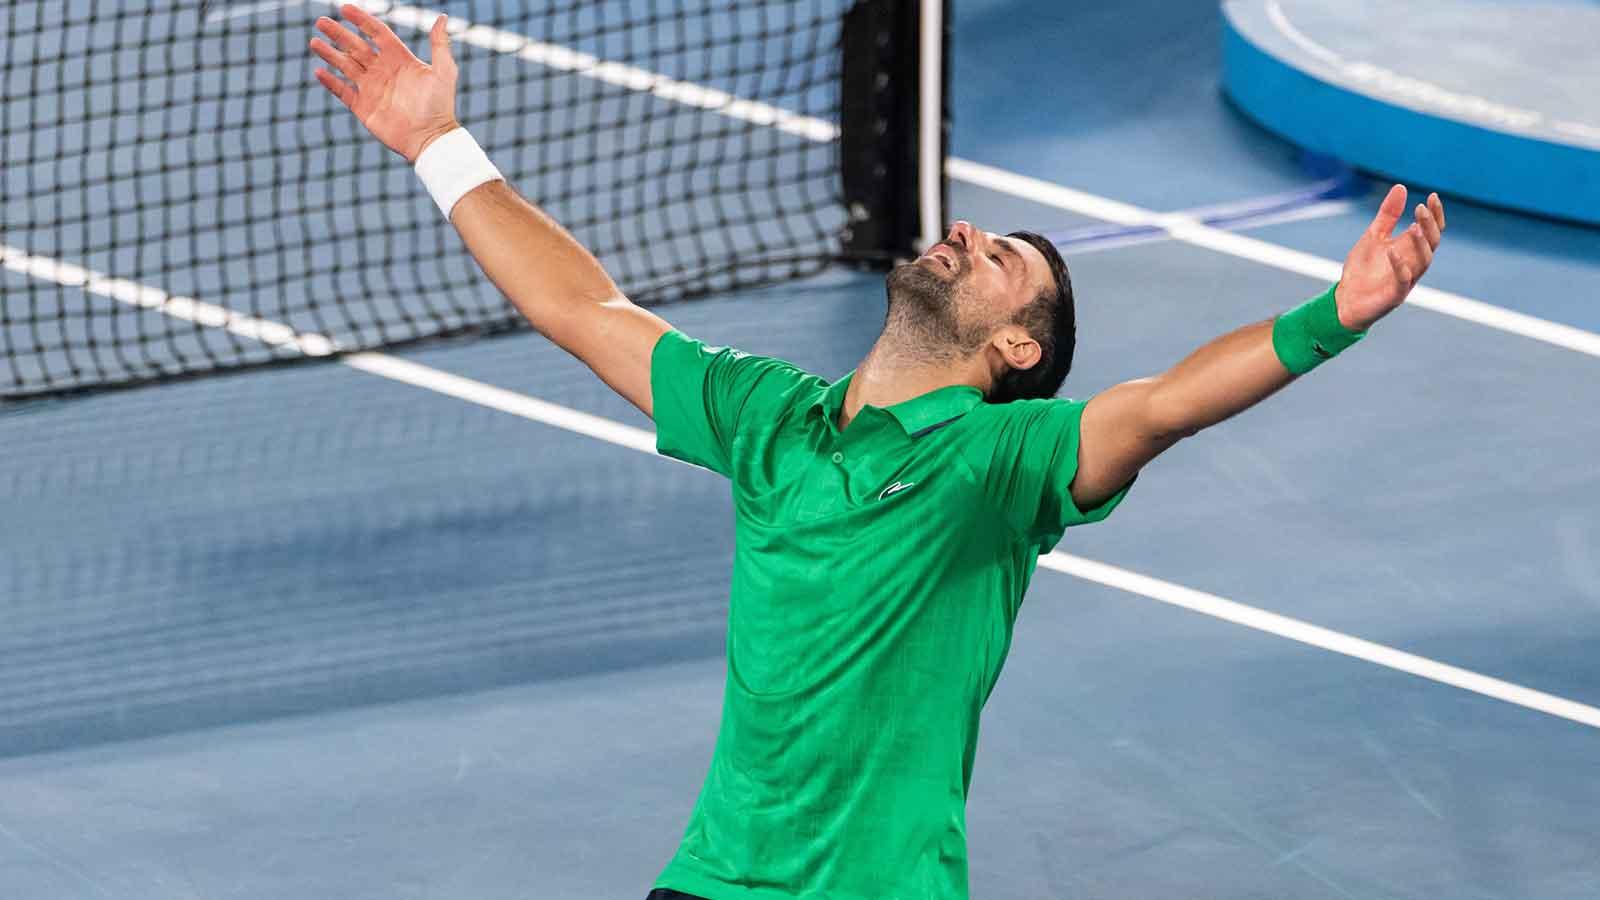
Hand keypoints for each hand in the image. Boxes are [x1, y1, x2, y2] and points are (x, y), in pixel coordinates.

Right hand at [309, 5, 459, 162]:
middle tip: (321, 21)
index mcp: (400, 59)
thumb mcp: (444, 72)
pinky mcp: (364, 107)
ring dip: (330, 54)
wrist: (430, 139)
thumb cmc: (440, 105)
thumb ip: (440, 45)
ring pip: (346, 66)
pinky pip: (343, 91)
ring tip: (314, 42)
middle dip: (339, 34)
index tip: (345, 8)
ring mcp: (372, 89)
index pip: (377, 33)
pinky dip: (331, 82)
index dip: (362, 20)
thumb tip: (442, 17)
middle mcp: (383, 71)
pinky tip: (318, 71)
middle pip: (356, 46)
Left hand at [1334, 185, 1445, 330]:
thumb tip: (1401, 186)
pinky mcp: (1395, 294)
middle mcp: (1413, 263)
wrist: (1345, 299)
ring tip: (1415, 226)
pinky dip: (1400, 267)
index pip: (1431, 230)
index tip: (1433, 196)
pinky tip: (1393, 252)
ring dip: (1421, 244)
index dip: (1435, 214)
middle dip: (1429, 225)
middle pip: (1432, 243)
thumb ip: (1388, 214)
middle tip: (1421, 208)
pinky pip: (1403, 281)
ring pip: (1424, 261)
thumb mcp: (1374, 236)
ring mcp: (1407, 279)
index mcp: (1410, 249)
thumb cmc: (1363, 269)